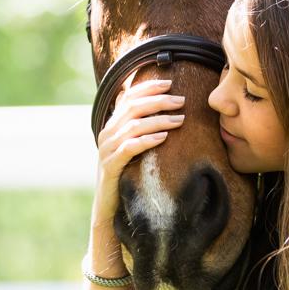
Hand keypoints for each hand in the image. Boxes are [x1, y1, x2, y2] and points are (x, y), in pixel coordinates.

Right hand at [92, 78, 185, 222]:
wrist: (109, 206)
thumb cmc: (126, 176)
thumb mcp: (134, 150)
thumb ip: (143, 131)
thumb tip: (168, 114)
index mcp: (112, 125)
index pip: (128, 97)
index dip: (148, 87)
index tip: (170, 83)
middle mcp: (107, 133)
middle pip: (133, 107)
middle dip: (159, 101)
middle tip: (181, 101)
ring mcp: (107, 149)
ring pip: (134, 125)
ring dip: (159, 120)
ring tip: (180, 119)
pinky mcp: (111, 165)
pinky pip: (129, 148)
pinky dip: (147, 140)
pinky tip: (163, 137)